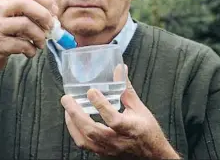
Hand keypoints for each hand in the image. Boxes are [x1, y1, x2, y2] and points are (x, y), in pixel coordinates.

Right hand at [0, 0, 56, 78]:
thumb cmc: (2, 36)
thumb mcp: (12, 18)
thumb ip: (30, 14)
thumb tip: (55, 16)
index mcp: (5, 1)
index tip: (54, 11)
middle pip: (24, 3)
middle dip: (43, 15)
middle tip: (51, 27)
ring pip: (25, 25)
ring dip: (40, 36)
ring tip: (41, 43)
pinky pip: (22, 44)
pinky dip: (31, 50)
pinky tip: (30, 52)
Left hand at [61, 65, 179, 158]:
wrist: (152, 156)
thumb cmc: (147, 131)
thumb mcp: (139, 108)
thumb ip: (126, 89)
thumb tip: (120, 69)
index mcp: (130, 128)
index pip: (112, 118)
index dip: (101, 105)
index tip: (91, 91)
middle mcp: (117, 141)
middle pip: (92, 131)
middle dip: (76, 114)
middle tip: (67, 99)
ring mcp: (108, 149)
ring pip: (85, 140)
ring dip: (72, 123)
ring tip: (67, 108)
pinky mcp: (102, 153)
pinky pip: (84, 145)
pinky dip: (75, 131)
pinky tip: (72, 120)